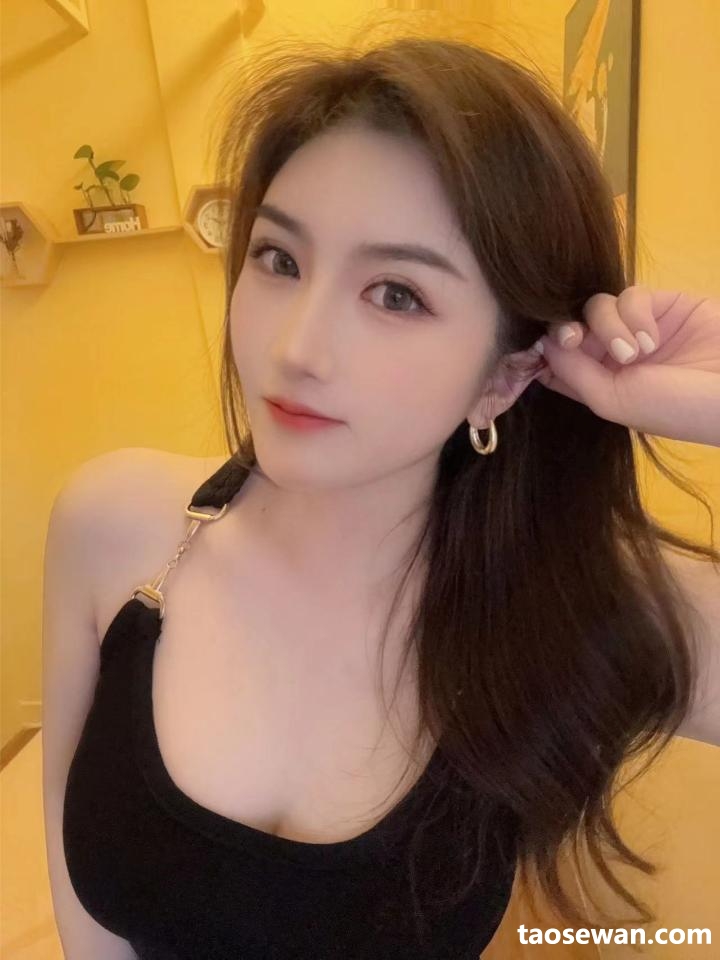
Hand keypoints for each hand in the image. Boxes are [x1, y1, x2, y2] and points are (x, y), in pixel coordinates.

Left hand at [534, 286, 719, 445]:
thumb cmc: (676, 406)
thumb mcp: (615, 400)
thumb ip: (575, 373)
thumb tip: (542, 345)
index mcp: (600, 387)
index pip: (556, 363)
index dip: (542, 351)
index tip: (534, 349)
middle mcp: (614, 358)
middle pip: (571, 327)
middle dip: (567, 330)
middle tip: (575, 339)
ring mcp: (637, 329)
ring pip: (597, 307)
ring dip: (608, 327)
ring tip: (635, 352)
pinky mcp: (662, 304)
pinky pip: (629, 294)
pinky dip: (633, 314)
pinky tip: (652, 338)